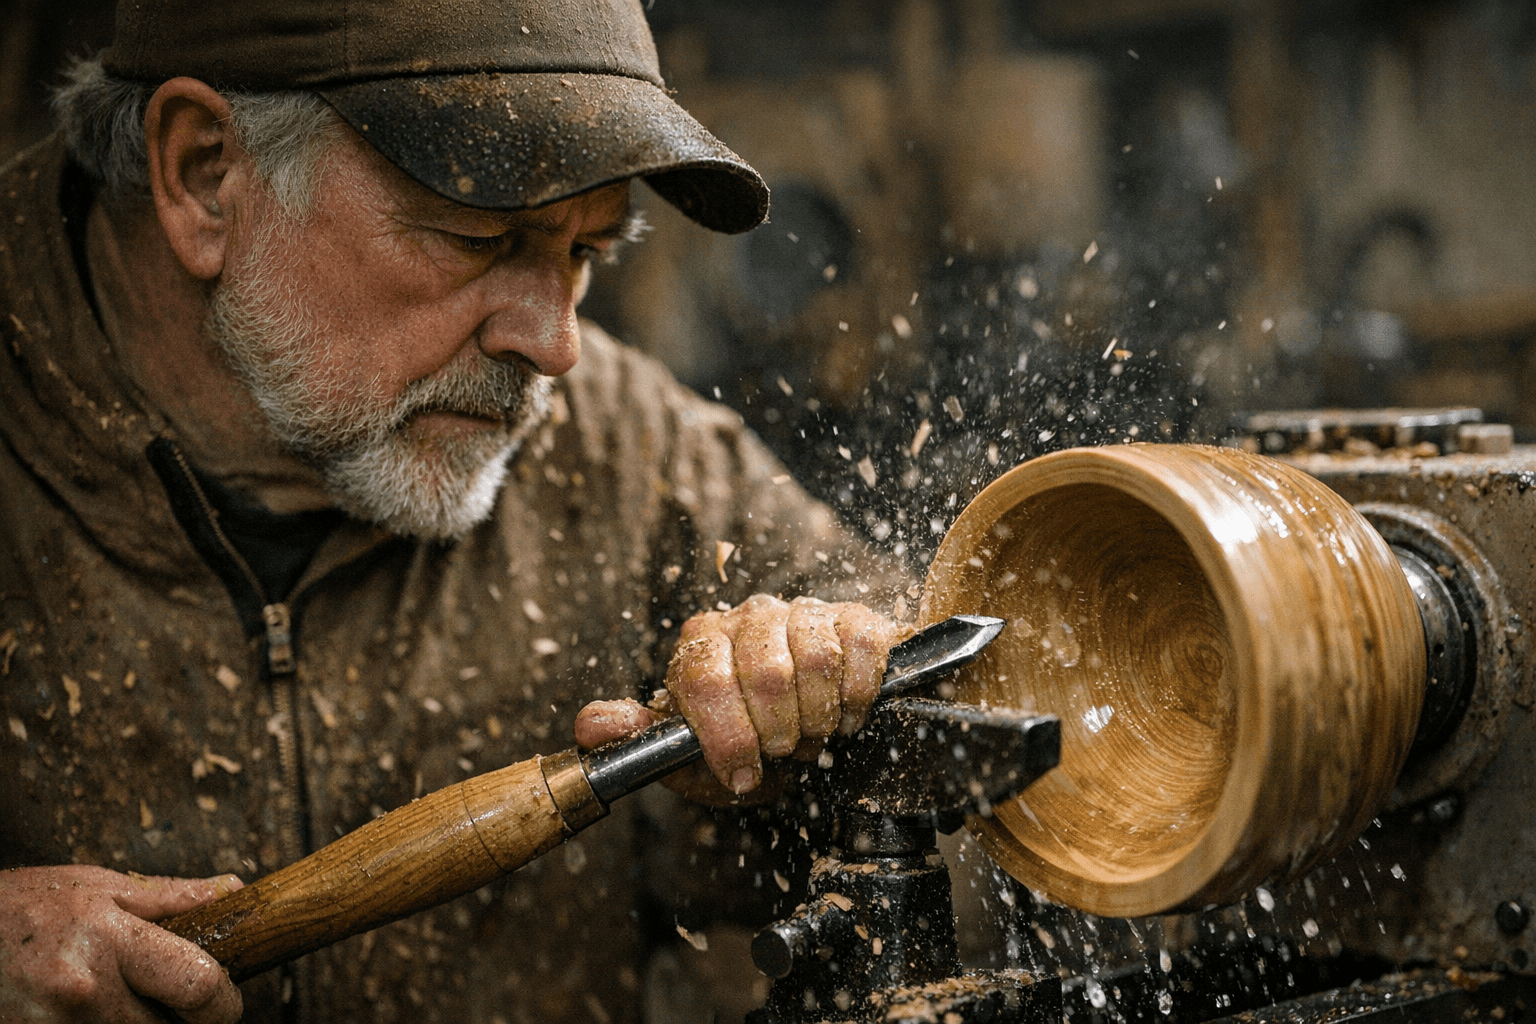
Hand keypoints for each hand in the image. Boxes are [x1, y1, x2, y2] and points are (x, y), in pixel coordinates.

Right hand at [0, 865, 242, 1023]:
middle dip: (181, 1020)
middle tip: (171, 999)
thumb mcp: (98, 886)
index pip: (198, 985)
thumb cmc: (21, 907)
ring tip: (123, 998)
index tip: (225, 999)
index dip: (224, 1001)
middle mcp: (84, 991)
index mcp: (109, 940)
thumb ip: (170, 897)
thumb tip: (230, 891)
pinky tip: (93, 1011)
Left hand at [575, 595, 910, 795]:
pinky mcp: (851, 617)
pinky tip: (845, 715)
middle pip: (764, 673)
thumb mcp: (687, 756)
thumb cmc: (744, 745)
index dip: (727, 738)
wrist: (806, 737)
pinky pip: (858, 647)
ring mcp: (801, 612)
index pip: (705, 680)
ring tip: (811, 735)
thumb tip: (590, 728)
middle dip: (777, 733)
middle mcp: (748, 617)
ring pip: (814, 660)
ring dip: (817, 719)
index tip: (740, 774)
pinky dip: (855, 695)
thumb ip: (637, 739)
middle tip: (782, 753)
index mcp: (700, 642)